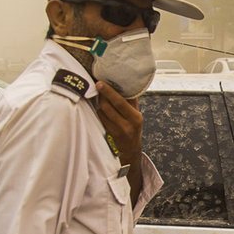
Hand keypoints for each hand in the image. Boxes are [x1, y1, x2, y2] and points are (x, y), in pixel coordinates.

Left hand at [96, 82, 143, 204]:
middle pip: (110, 106)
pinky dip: (99, 112)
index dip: (110, 91)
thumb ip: (131, 102)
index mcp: (136, 117)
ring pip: (103, 112)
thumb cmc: (133, 128)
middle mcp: (129, 125)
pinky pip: (101, 119)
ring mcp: (119, 131)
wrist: (132, 150)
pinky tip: (101, 109)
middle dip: (102, 95)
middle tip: (97, 85)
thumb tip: (123, 83)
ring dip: (100, 103)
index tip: (100, 83)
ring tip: (101, 97)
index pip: (121, 102)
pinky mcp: (110, 135)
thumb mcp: (136, 115)